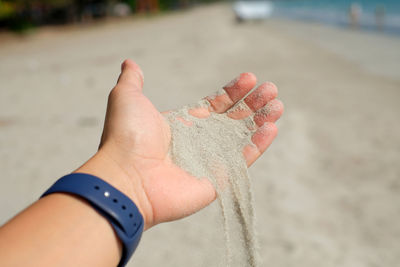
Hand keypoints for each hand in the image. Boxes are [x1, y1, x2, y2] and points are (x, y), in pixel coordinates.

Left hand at [76, 59, 283, 229]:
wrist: (126, 176)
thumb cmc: (126, 136)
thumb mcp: (127, 97)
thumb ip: (133, 80)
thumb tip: (130, 63)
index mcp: (182, 124)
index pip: (215, 105)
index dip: (233, 92)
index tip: (250, 78)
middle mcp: (197, 142)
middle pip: (232, 120)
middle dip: (252, 104)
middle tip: (271, 90)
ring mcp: (208, 161)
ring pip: (241, 138)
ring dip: (260, 122)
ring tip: (278, 106)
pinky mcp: (217, 180)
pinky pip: (242, 161)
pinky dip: (258, 146)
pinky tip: (272, 128)